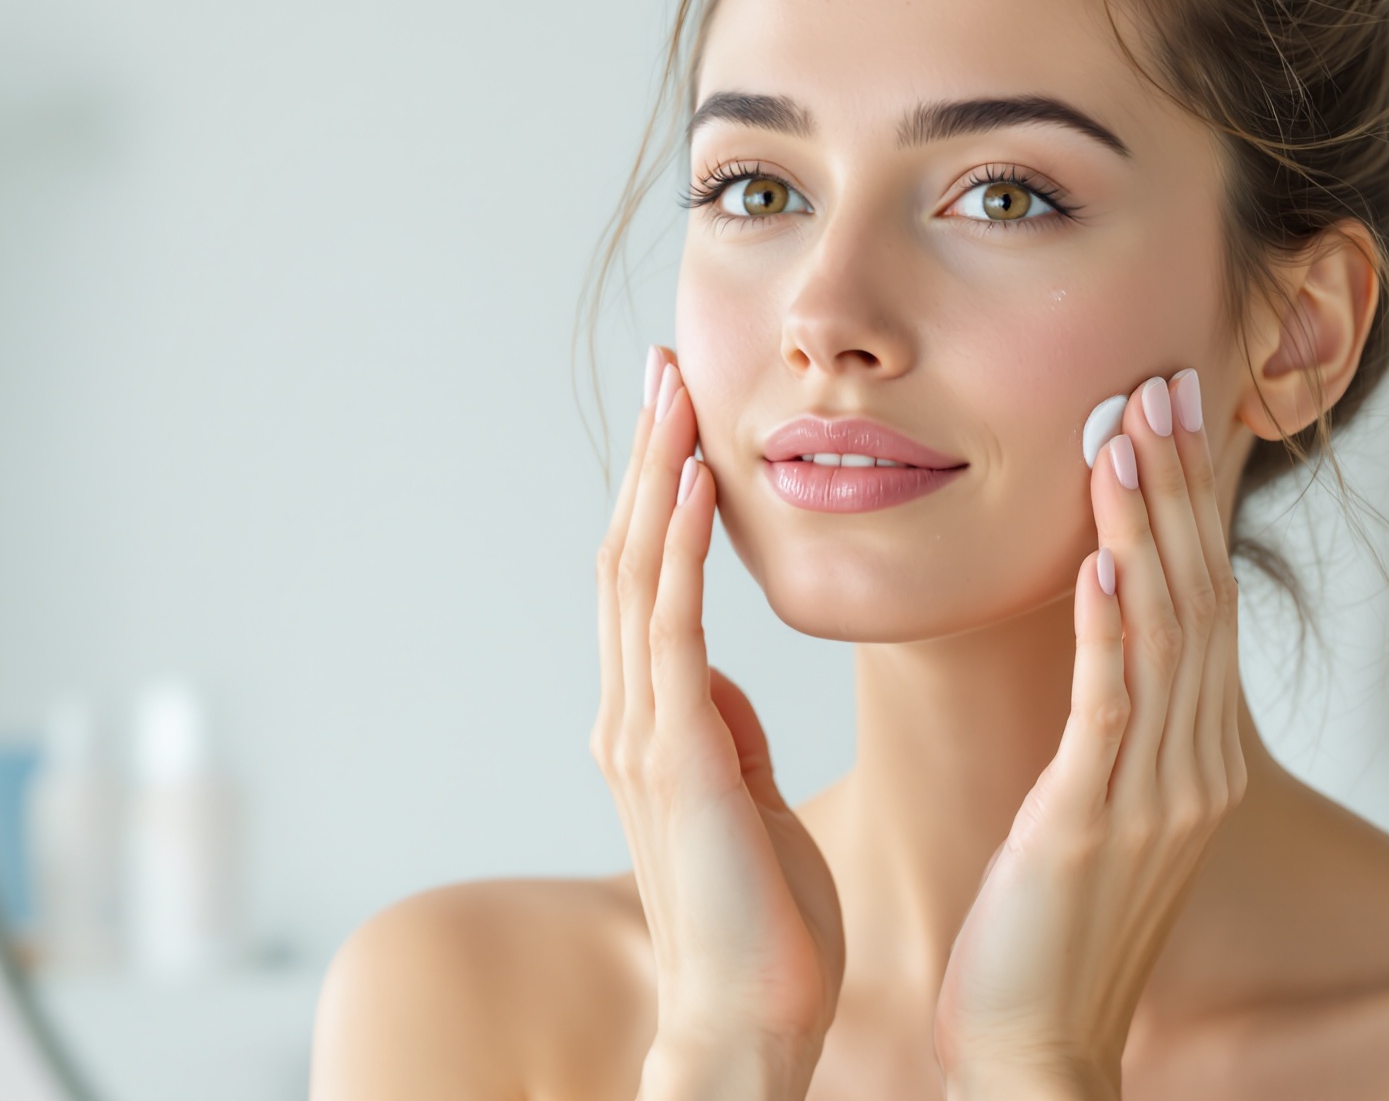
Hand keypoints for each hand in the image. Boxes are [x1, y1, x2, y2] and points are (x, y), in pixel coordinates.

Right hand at [596, 350, 843, 1100]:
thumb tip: (717, 681)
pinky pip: (668, 629)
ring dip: (652, 475)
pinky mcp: (674, 758)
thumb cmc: (764, 927)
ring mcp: (642, 735)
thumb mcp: (747, 802)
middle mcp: (629, 718)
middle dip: (645, 456)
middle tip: (664, 365)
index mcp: (651, 726)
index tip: (680, 415)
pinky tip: (688, 483)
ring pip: (634, 574)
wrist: (747, 1023)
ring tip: (673, 391)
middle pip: (625, 556)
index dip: (656, 493)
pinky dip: (671, 548)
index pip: (645, 581)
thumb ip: (724, 734)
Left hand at [933, 370, 1247, 1100]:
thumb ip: (1111, 723)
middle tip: (1163, 383)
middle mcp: (1192, 764)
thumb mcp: (1094, 807)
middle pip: (1196, 594)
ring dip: (1144, 528)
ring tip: (1126, 437)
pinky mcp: (1094, 826)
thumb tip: (1102, 633)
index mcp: (1192, 755)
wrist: (1037, 1049)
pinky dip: (1107, 629)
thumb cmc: (1049, 929)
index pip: (1199, 598)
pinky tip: (1095, 560)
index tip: (1172, 408)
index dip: (1189, 500)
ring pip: (1160, 633)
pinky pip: (1110, 709)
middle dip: (1180, 485)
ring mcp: (1153, 796)